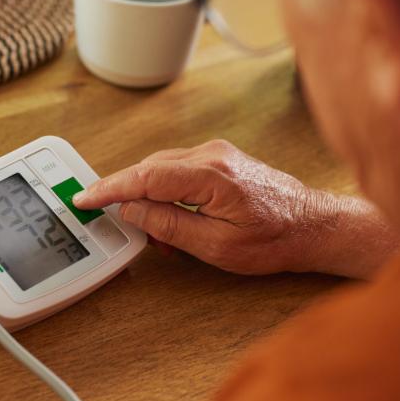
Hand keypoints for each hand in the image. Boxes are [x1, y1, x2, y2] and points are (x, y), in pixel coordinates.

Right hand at [72, 140, 399, 278]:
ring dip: (148, 198)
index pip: (145, 176)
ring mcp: (217, 153)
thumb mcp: (216, 246)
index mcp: (210, 175)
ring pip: (162, 168)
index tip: (84, 198)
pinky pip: (178, 170)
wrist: (315, 226)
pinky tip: (170, 220)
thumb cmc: (276, 239)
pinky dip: (165, 192)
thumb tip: (131, 210)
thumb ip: (168, 225)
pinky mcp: (221, 159)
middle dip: (127, 196)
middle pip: (149, 168)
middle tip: (113, 223)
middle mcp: (212, 155)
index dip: (110, 188)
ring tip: (155, 235)